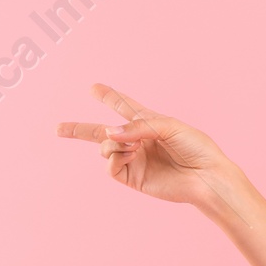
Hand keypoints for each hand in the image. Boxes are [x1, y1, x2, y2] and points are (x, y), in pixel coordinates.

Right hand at [56, 83, 233, 205]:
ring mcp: (134, 159)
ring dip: (110, 142)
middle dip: (79, 130)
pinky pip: (111, 166)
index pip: (124, 107)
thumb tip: (108, 134)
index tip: (94, 87)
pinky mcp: (133, 177)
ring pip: (105, 147)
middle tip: (58, 129)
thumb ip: (137, 126)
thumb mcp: (168, 126)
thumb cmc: (195, 147)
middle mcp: (138, 141)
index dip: (109, 96)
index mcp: (148, 123)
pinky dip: (114, 157)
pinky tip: (130, 154)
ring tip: (129, 146)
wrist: (207, 176)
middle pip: (103, 132)